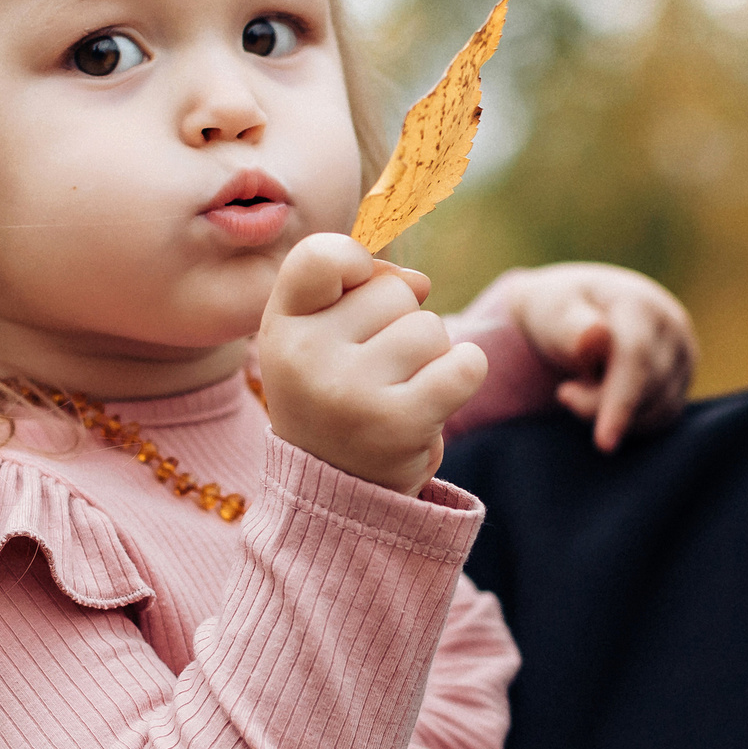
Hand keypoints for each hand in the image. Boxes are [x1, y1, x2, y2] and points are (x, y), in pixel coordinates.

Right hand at [259, 234, 488, 495]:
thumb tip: (419, 281)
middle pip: (394, 291)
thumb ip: (359, 290)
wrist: (336, 492)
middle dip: (400, 324)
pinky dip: (465, 374)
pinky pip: (466, 363)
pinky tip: (436, 398)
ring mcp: (350, 392)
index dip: (356, 264)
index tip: (357, 292)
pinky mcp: (399, 423)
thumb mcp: (322, 338)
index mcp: (281, 329)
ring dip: (431, 356)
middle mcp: (306, 357)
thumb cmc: (337, 396)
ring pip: (431, 328)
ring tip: (399, 392)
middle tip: (376, 372)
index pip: (320, 256)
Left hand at [495, 263, 697, 450]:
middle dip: (601, 407)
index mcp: (640, 305)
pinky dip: (632, 421)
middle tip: (565, 393)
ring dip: (616, 415)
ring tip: (581, 388)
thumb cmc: (562, 315)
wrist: (583, 312)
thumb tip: (597, 335)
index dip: (621, 402)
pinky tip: (606, 401)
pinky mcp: (683, 380)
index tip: (603, 443)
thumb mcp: (553, 313)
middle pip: (648, 388)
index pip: (636, 357)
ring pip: (660, 409)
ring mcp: (683, 355)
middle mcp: (672, 328)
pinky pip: (663, 418)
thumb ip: (570, 327)